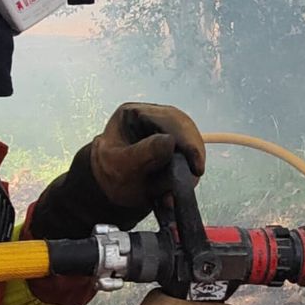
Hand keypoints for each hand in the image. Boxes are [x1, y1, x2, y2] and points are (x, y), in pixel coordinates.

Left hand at [28, 103, 205, 238]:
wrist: (109, 191)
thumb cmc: (110, 175)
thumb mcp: (121, 165)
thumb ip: (144, 153)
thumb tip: (170, 142)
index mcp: (133, 113)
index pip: (168, 119)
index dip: (186, 140)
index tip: (196, 165)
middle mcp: (151, 116)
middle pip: (184, 127)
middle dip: (192, 151)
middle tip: (195, 174)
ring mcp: (164, 129)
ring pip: (190, 140)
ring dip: (192, 161)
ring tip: (188, 182)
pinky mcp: (173, 144)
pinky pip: (189, 152)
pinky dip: (189, 168)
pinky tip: (185, 182)